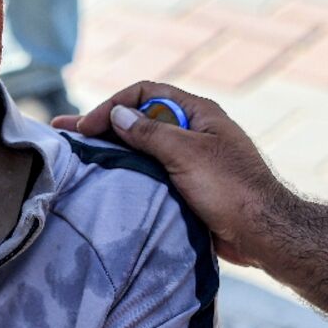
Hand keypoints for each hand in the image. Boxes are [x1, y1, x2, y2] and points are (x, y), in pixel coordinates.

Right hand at [51, 81, 299, 266]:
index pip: (145, 94)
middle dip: (102, 124)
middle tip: (65, 133)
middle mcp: (192, 131)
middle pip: (139, 119)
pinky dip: (126, 170)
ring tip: (78, 155)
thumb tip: (118, 114)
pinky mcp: (186, 184)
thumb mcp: (186, 154)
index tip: (87, 127)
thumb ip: (149, 133)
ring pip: (142, 146)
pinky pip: (150, 170)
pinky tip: (106, 179)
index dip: (113, 105)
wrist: (262, 233)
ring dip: (111, 148)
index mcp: (197, 113)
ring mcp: (189, 158)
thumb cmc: (229, 189)